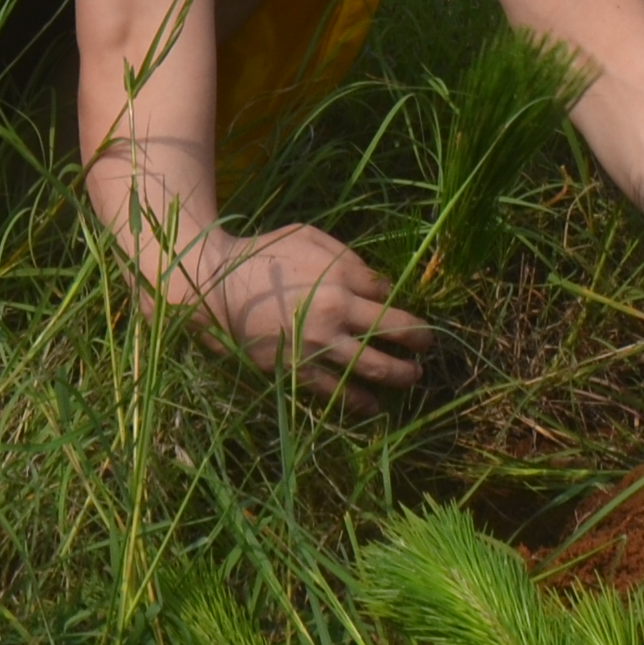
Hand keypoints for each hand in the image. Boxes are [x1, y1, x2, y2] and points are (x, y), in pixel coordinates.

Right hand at [195, 225, 431, 401]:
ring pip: (372, 367)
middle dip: (418, 339)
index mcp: (340, 276)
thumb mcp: (308, 237)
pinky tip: (373, 407)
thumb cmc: (263, 254)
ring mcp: (316, 344)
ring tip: (415, 377)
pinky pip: (334, 391)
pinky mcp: (294, 369)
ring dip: (400, 374)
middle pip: (393, 330)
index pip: (387, 293)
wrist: (215, 286)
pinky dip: (358, 401)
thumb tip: (376, 283)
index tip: (399, 307)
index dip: (398, 301)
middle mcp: (335, 311)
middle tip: (428, 346)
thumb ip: (347, 257)